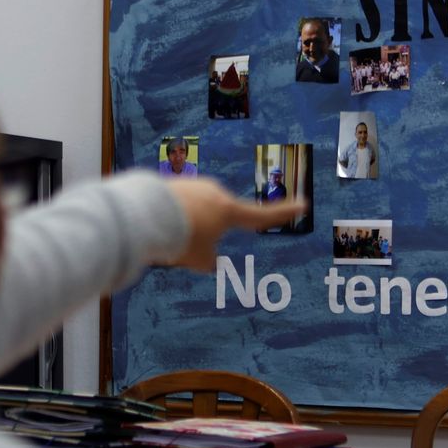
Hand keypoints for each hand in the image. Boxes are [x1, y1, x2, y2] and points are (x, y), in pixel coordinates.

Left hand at [164, 178, 307, 270]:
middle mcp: (213, 193)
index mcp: (229, 210)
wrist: (144, 214)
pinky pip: (173, 207)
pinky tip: (152, 227)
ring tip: (162, 241)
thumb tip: (211, 263)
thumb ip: (209, 262)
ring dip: (181, 228)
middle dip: (202, 233)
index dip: (283, 213)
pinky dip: (167, 219)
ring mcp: (191, 185)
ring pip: (191, 214)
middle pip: (215, 219)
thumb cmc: (180, 239)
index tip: (302, 204)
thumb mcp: (198, 259)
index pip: (262, 216)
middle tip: (183, 250)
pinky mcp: (169, 184)